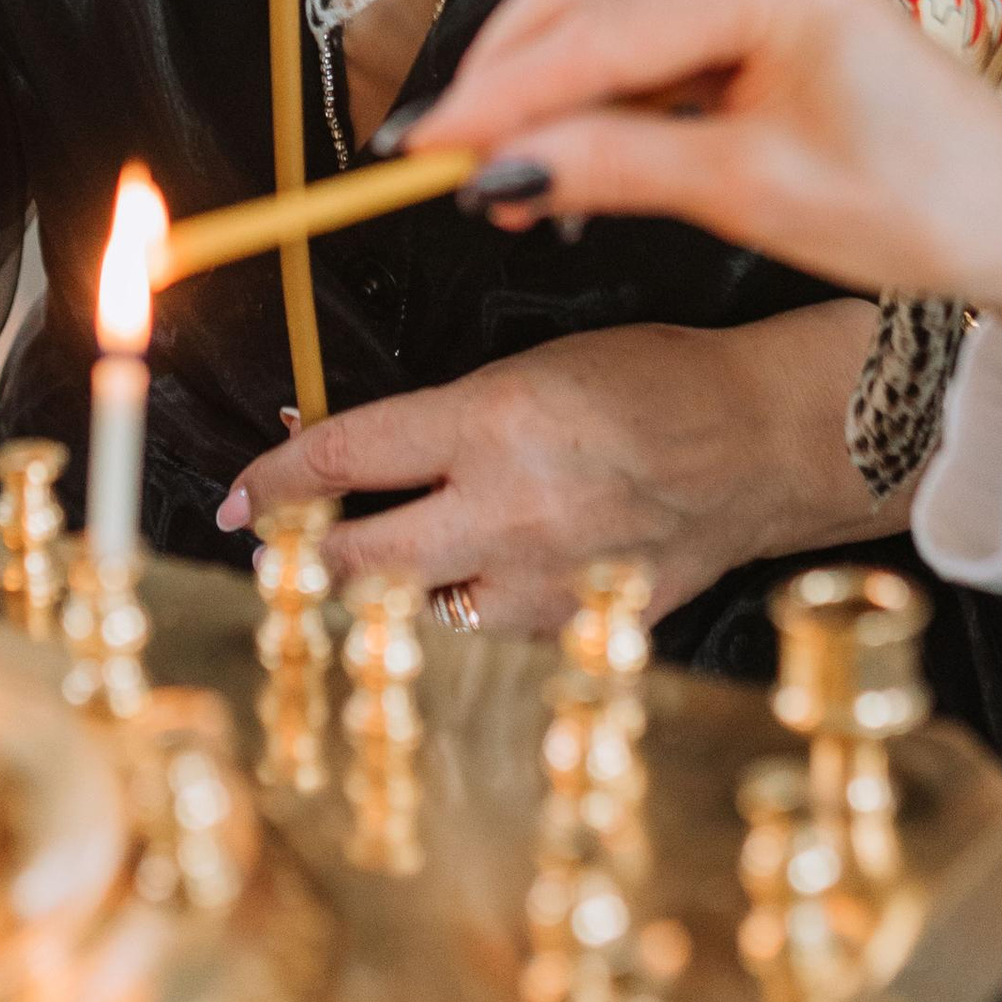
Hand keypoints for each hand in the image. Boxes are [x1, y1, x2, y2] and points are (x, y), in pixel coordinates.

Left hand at [218, 302, 898, 635]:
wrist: (762, 441)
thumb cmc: (650, 379)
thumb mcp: (531, 368)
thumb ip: (440, 415)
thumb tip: (345, 446)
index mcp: (490, 424)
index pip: (343, 461)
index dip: (273, 480)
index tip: (239, 497)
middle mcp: (507, 513)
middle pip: (354, 561)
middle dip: (302, 556)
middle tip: (282, 548)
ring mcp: (546, 585)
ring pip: (415, 614)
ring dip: (383, 591)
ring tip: (370, 567)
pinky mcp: (579, 630)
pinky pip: (491, 634)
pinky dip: (469, 609)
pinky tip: (479, 578)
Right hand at [410, 0, 1001, 446]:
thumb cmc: (918, 204)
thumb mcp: (750, 194)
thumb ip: (613, 164)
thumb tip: (493, 165)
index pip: (592, 30)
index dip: (496, 94)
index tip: (418, 153)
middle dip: (507, 77)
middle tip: (446, 168)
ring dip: (543, 83)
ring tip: (509, 181)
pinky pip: (638, 18)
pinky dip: (592, 83)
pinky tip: (568, 154)